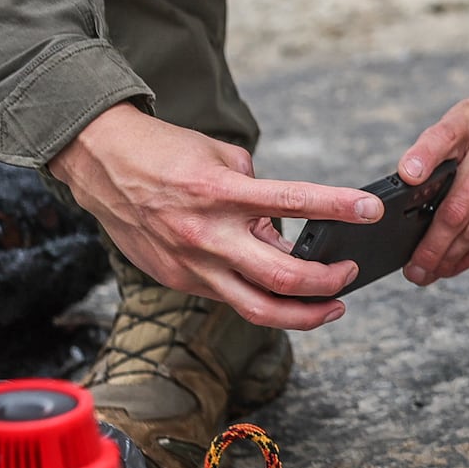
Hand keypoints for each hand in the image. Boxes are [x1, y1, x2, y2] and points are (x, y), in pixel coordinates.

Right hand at [48, 103, 386, 329]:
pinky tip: (282, 293)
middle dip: (329, 281)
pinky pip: (232, 300)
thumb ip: (256, 189)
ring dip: (306, 314)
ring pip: (261, 308)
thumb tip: (283, 223)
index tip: (371, 211)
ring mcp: (193, 263)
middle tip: (349, 271)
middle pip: (285, 277)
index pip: (294, 203)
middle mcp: (208, 233)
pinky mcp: (180, 280)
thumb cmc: (163, 152)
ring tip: (332, 306)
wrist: (98, 163)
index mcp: (221, 191)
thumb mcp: (218, 154)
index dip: (339, 207)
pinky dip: (264, 299)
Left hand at [397, 78, 468, 284]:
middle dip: (434, 244)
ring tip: (433, 272)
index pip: (441, 139)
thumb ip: (435, 149)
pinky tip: (459, 263)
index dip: (423, 159)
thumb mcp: (461, 117)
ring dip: (454, 255)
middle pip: (461, 205)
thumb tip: (409, 184)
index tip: (407, 177)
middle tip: (415, 270)